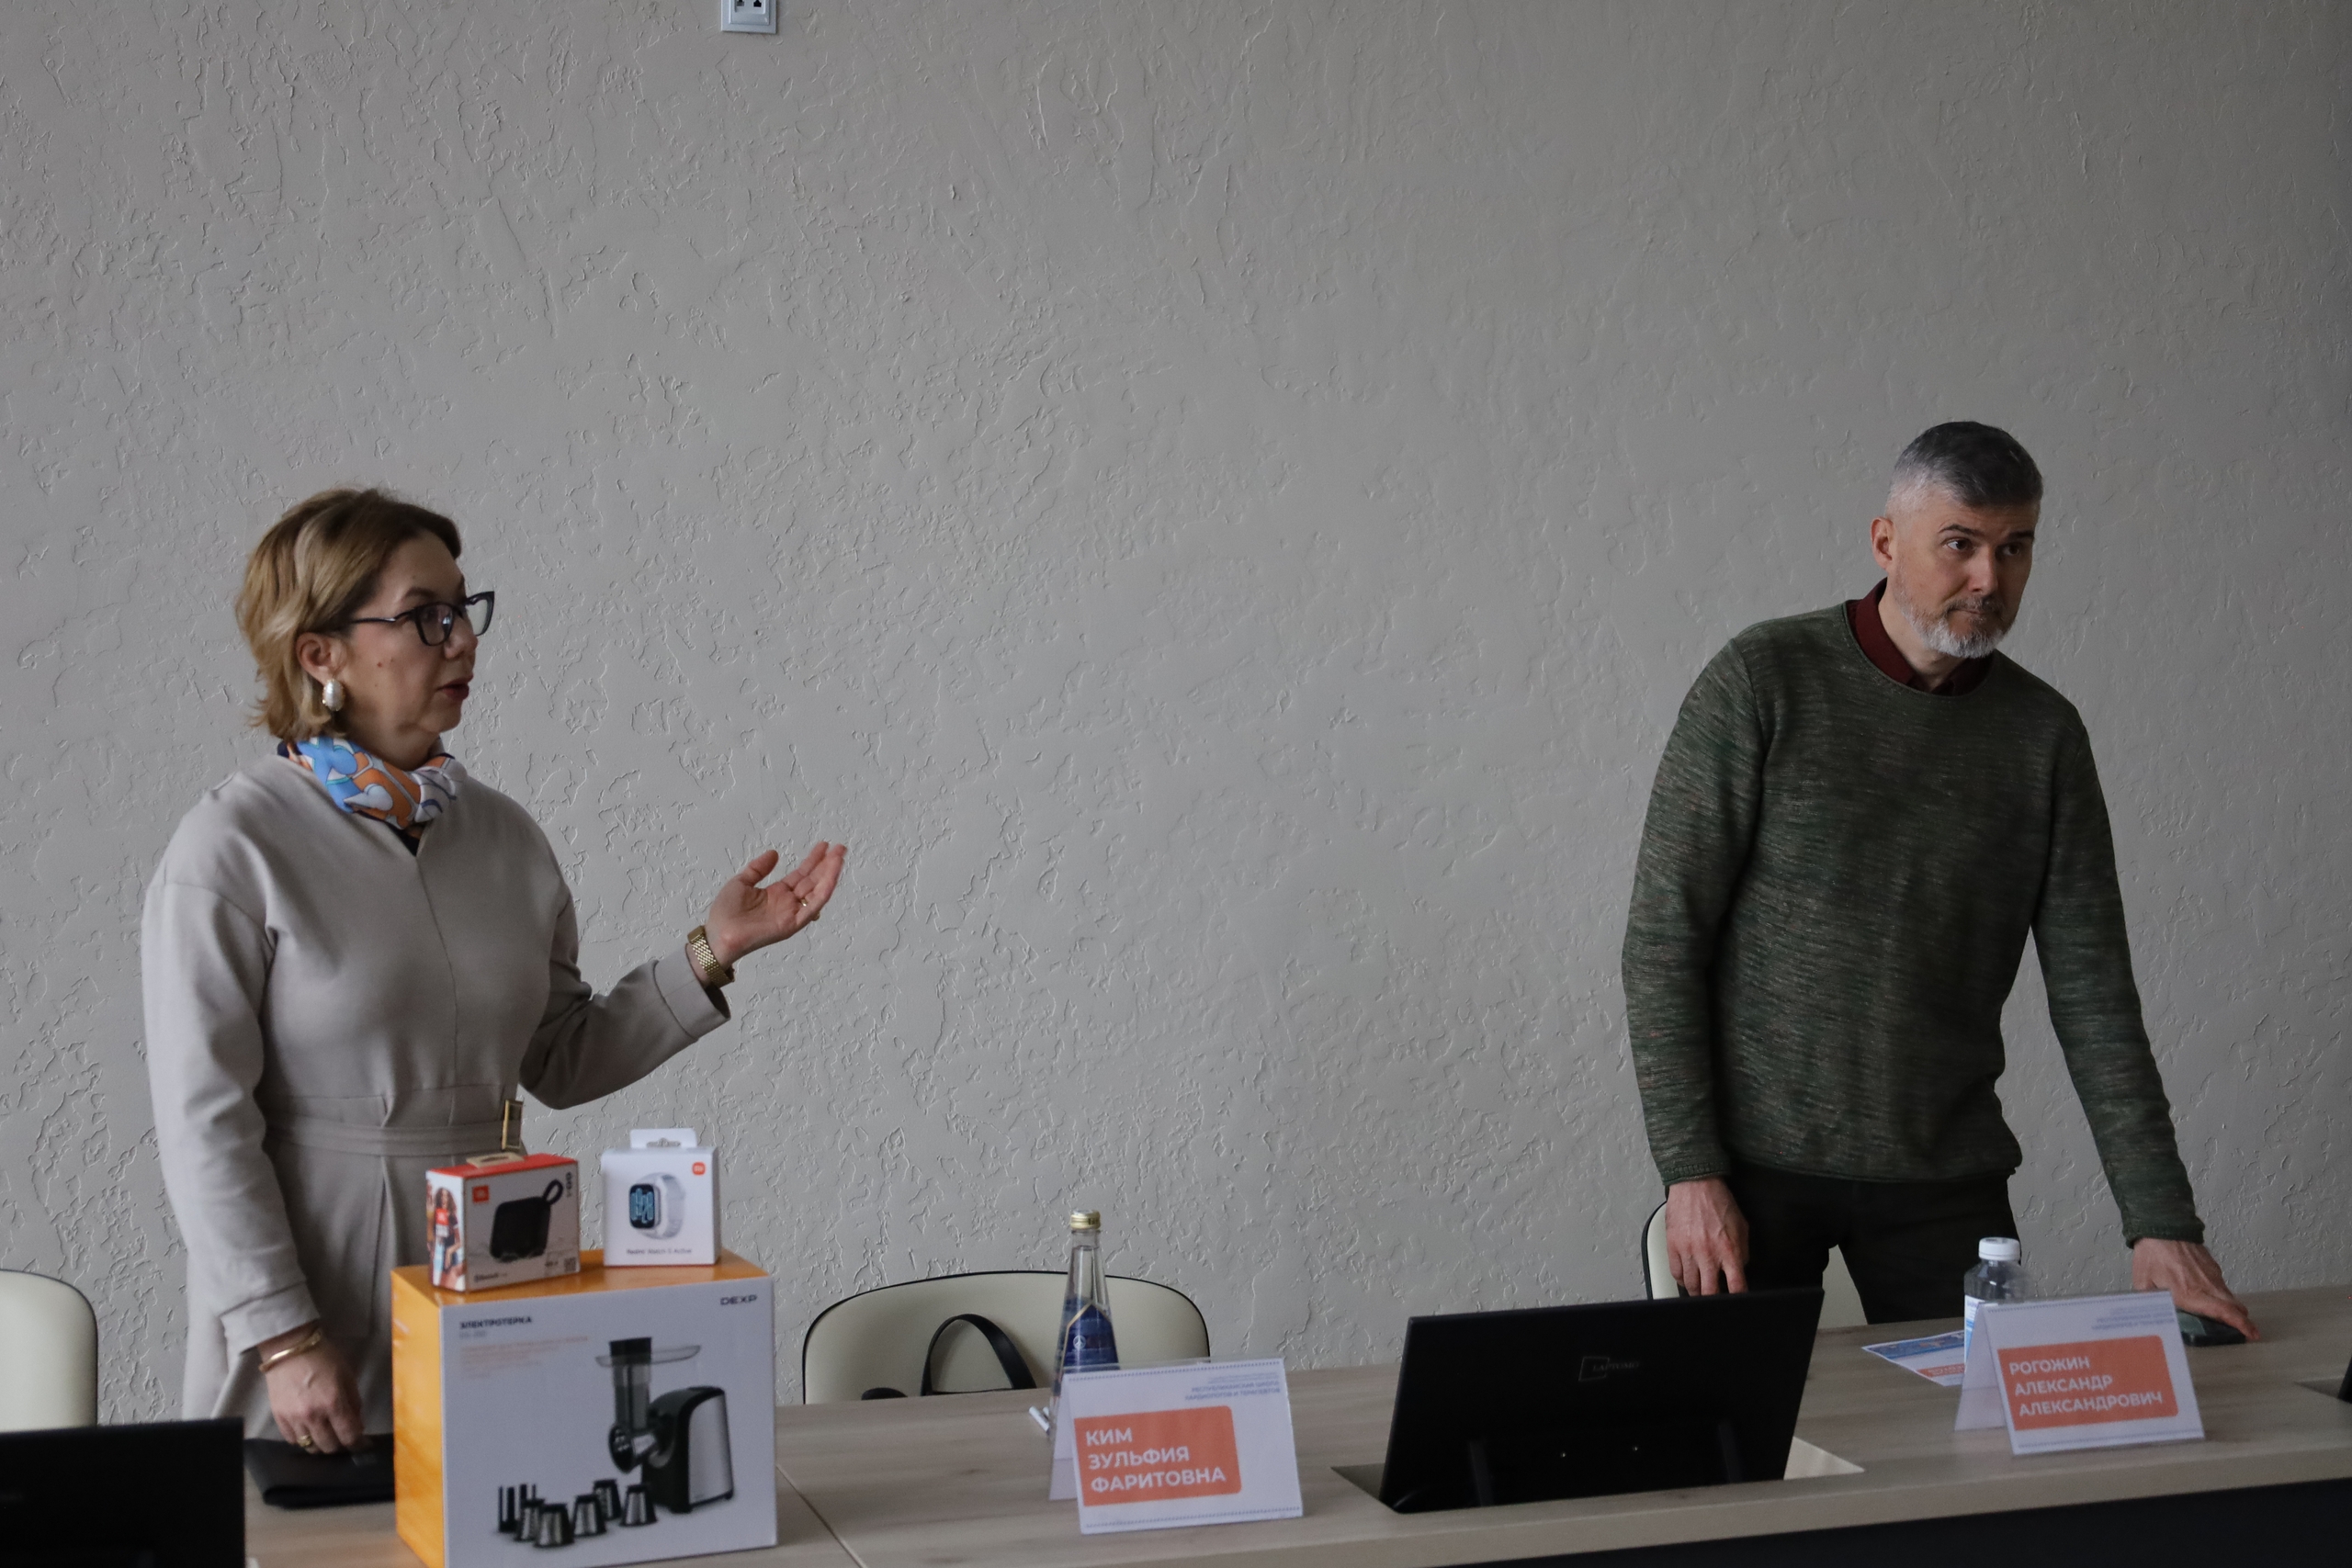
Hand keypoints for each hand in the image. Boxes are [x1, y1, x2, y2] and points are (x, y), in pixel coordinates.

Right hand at [259, 1323, 367, 1453]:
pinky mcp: (278, 1418)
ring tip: (326, 1433)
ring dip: (321, 1443)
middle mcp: (313, 1416)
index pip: (349, 1436)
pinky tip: (308, 1429)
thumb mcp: (347, 1376)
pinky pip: (292, 1440)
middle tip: (343, 1436)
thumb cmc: (323, 1357)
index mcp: (334, 1403)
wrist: (289, 1348)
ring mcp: (293, 1419)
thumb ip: (354, 1403)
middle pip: (329, 1447)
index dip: (359, 1443)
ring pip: (310, 1447)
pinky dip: (303, 1439)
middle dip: (341, 1444)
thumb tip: (358, 1426)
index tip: (363, 1443)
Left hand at [705, 841, 846, 966]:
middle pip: (813, 881)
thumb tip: (774, 853)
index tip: (824, 846)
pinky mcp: (794, 923)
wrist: (718, 934)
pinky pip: (813, 905)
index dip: (813, 860)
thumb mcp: (741, 882)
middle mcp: (788, 903)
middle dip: (827, 864)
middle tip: (840, 848)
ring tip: (839, 857)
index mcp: (777, 893)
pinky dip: (825, 891)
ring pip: (817, 891)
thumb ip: (758, 869)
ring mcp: (793, 913)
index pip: (801, 875)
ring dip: (830, 874)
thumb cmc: (726, 912)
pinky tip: (832, 875)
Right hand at [1666, 1176, 1749, 1295]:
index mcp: (1729, 1250)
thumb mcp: (1742, 1227)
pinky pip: (1675, 1273)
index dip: (1738, 1298)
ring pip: (1690, 1286)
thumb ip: (1742, 1251)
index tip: (1736, 1300)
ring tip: (1700, 1291)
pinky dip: (1681, 1279)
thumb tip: (1739, 1269)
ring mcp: (1688, 1251)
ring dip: (1696, 1291)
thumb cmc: (1718, 1201)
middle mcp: (1708, 1254)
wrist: (1696, 1184)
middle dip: (1713, 1299)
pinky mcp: (1673, 1246)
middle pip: (1710, 1292)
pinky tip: (1687, 1277)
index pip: (1736, 1287)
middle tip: (1715, 1299)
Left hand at [2133, 1238, 2259, 1339]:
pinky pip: (2222, 1285)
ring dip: (2232, 1309)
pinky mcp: (2212, 1266)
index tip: (2251, 1333)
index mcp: (2190, 1293)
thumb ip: (2152, 1303)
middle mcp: (2206, 1285)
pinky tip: (2211, 1298)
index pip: (2224, 1311)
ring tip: (2228, 1318)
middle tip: (2245, 1332)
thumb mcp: (2144, 1282)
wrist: (2161, 1225)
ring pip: (2230, 1297)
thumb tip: (2152, 1315)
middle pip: (2235, 1307)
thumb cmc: (2151, 1254)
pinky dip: (2222, 1295)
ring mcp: (2212, 1274)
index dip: (2241, 1324)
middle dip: (2242, 1321)